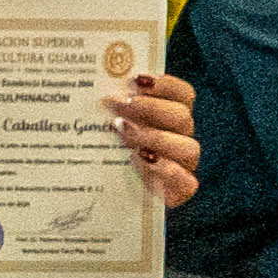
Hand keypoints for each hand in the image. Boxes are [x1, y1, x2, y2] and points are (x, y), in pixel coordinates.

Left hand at [106, 71, 201, 211]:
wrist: (101, 199)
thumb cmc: (102, 155)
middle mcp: (179, 138)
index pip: (183, 95)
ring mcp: (182, 165)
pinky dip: (166, 169)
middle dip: (149, 107)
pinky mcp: (179, 191)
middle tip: (116, 104)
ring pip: (189, 147)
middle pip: (182, 116)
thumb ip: (105, 107)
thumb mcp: (101, 128)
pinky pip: (187, 181)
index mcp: (168, 118)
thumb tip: (88, 81)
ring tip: (123, 132)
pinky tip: (141, 160)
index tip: (136, 79)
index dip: (166, 84)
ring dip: (156, 137)